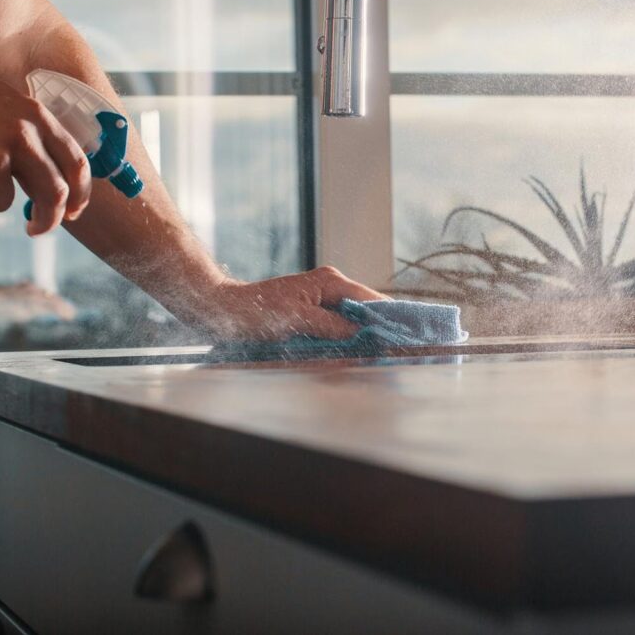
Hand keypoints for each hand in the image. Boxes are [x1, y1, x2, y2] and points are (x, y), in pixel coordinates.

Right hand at [0, 70, 90, 240]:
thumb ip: (32, 129)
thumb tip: (65, 169)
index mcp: (32, 115)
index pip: (76, 163)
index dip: (80, 194)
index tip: (74, 210)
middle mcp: (18, 134)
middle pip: (56, 194)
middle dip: (50, 218)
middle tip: (38, 228)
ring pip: (8, 205)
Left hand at [200, 266, 388, 340]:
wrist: (225, 311)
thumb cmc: (257, 312)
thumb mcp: (298, 321)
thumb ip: (332, 326)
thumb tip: (363, 333)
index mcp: (330, 281)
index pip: (370, 298)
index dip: (390, 315)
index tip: (409, 331)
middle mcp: (330, 286)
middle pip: (366, 309)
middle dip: (381, 327)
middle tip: (400, 348)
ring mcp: (322, 299)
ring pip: (353, 319)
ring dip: (365, 335)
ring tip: (383, 353)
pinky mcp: (313, 312)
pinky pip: (339, 325)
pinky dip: (349, 338)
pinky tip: (357, 352)